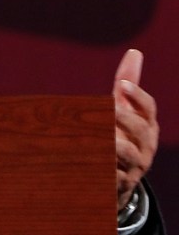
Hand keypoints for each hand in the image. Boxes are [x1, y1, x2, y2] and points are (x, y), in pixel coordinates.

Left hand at [113, 49, 157, 211]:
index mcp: (147, 125)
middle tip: (106, 108)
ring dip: (111, 141)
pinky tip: (86, 156)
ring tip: (98, 132)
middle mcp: (146, 145)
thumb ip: (128, 83)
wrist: (120, 178)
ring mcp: (135, 165)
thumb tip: (134, 52)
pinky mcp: (120, 182)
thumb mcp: (125, 109)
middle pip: (139, 128)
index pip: (148, 108)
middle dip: (122, 117)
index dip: (137, 95)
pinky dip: (102, 165)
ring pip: (126, 152)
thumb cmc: (121, 133)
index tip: (121, 85)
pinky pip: (112, 174)